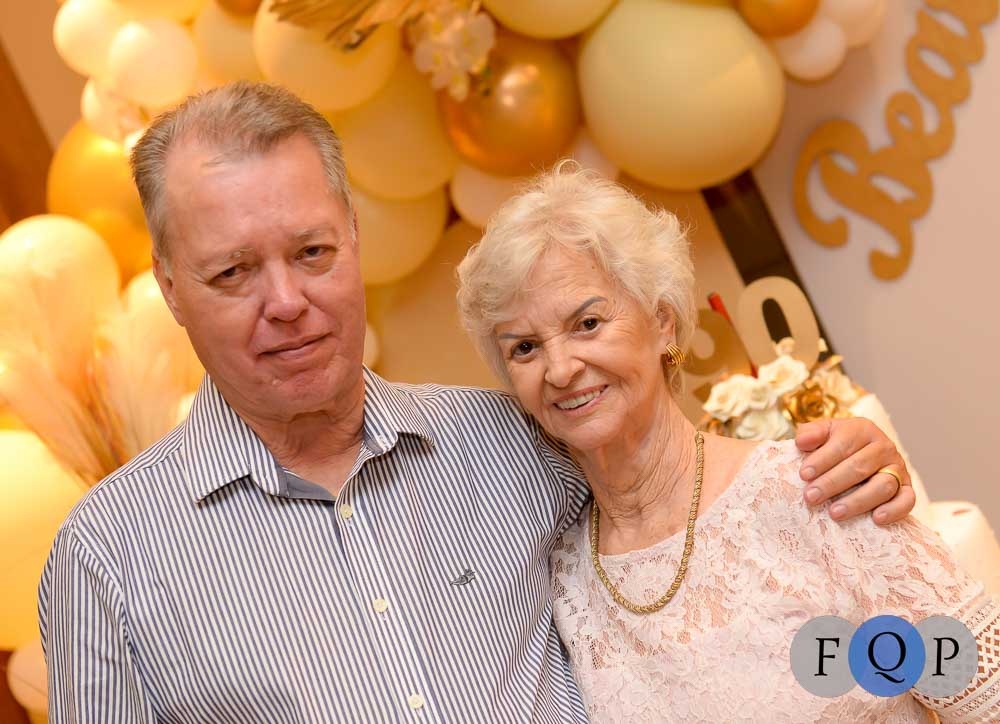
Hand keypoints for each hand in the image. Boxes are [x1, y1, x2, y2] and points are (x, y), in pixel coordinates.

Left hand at [795, 417, 913, 524]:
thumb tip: (802, 441)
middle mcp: (884, 447)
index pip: (843, 444)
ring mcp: (898, 468)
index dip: (823, 460)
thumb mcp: (823, 433)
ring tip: (834, 513)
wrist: (860, 455)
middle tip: (811, 497)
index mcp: (862, 429)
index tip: (804, 475)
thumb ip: (810, 433)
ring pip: (883, 485)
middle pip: (860, 466)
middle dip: (832, 483)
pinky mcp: (907, 487)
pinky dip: (894, 510)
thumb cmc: (836, 445)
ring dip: (858, 501)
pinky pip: (907, 500)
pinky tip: (876, 519)